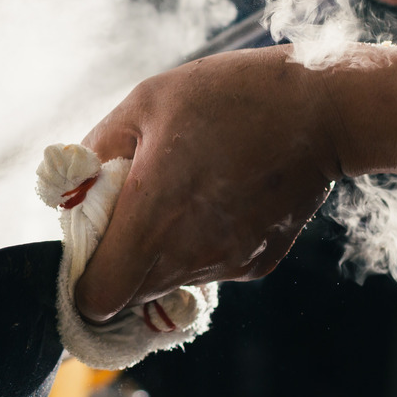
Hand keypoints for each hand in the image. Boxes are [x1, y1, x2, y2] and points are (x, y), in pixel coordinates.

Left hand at [74, 46, 342, 322]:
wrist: (326, 110)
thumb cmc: (231, 98)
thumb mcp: (145, 103)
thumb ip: (96, 151)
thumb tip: (70, 188)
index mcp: (152, 219)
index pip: (98, 298)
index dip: (83, 281)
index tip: (87, 246)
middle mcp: (188, 256)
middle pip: (130, 294)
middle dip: (118, 262)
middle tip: (130, 209)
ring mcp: (226, 265)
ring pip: (168, 282)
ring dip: (160, 251)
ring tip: (181, 192)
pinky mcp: (256, 265)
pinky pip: (208, 268)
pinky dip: (199, 244)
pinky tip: (218, 198)